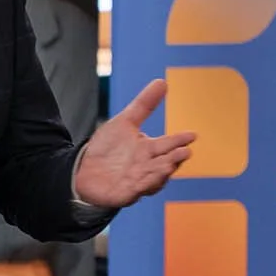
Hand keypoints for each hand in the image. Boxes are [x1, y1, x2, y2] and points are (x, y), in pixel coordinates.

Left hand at [73, 79, 195, 208]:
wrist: (83, 170)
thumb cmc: (108, 148)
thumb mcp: (125, 122)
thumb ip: (145, 105)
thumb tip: (163, 81)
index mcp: (149, 149)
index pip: (168, 144)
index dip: (180, 140)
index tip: (192, 134)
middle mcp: (147, 166)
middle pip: (165, 161)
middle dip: (175, 157)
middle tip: (185, 151)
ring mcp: (138, 181)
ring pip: (155, 177)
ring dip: (163, 171)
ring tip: (169, 163)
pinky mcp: (125, 193)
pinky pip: (137, 190)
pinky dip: (143, 185)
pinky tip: (147, 178)